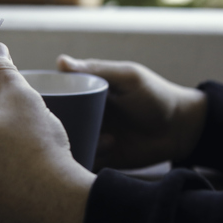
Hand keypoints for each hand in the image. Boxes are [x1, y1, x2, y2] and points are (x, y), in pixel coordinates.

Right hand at [57, 55, 206, 169]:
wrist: (182, 129)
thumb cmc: (156, 95)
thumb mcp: (128, 77)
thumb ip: (97, 69)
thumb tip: (60, 61)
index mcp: (84, 93)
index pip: (54, 97)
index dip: (44, 101)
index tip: (41, 105)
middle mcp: (83, 115)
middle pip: (55, 123)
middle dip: (54, 126)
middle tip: (66, 125)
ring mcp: (91, 137)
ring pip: (65, 144)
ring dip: (74, 143)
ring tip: (103, 136)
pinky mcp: (100, 158)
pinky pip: (82, 161)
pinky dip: (85, 158)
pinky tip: (110, 147)